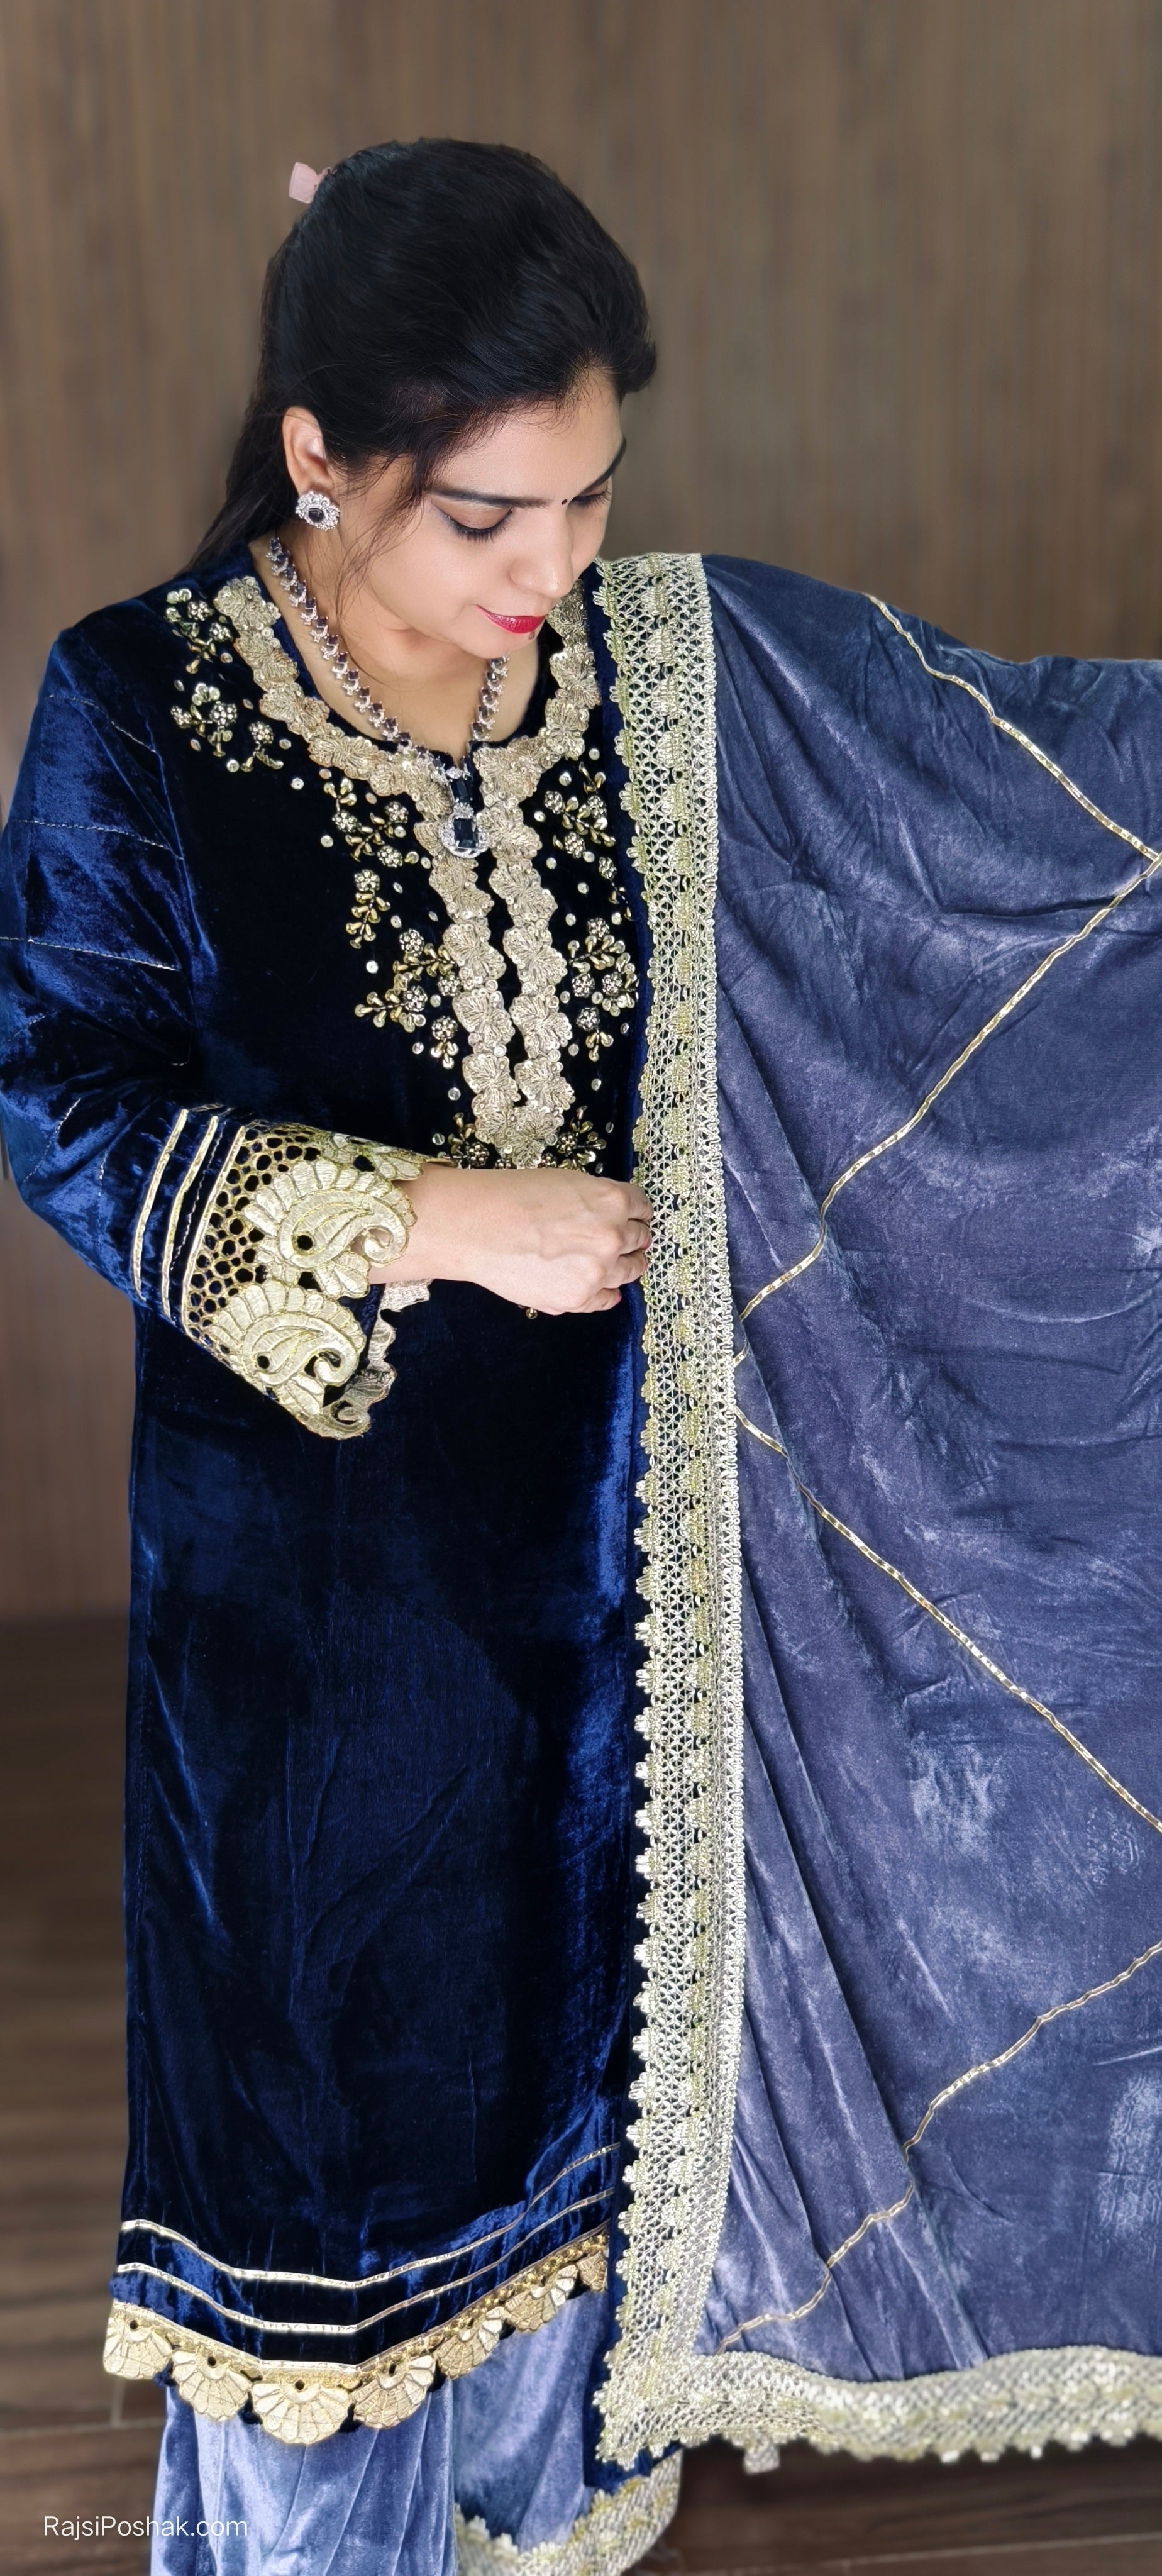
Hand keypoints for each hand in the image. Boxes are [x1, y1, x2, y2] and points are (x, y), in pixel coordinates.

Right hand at [363, 1163, 652, 1314]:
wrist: (475, 1227)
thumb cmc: (512, 1197)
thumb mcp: (565, 1181)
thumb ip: (597, 1199)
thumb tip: (615, 1217)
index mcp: (613, 1201)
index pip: (642, 1208)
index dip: (637, 1212)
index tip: (635, 1218)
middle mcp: (613, 1237)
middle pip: (640, 1241)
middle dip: (634, 1239)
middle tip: (629, 1241)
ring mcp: (597, 1272)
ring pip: (629, 1272)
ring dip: (626, 1266)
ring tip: (618, 1265)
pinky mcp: (577, 1298)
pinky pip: (606, 1300)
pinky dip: (606, 1294)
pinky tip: (603, 1290)